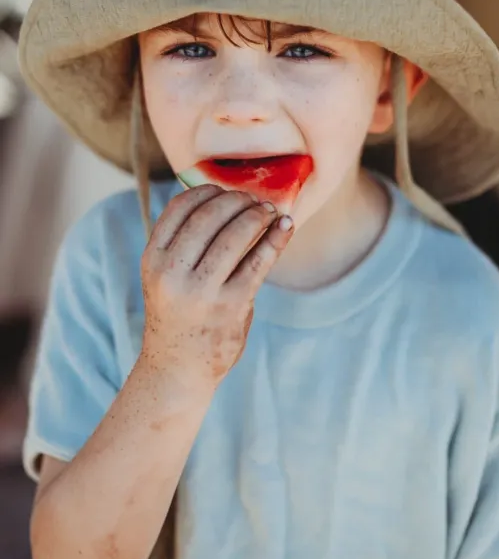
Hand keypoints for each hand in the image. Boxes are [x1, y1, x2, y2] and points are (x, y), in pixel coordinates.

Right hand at [140, 184, 292, 392]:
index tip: (224, 189)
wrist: (177, 368)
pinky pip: (259, 261)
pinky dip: (276, 238)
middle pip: (208, 216)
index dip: (206, 191)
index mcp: (153, 259)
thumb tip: (230, 201)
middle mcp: (172, 273)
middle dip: (236, 200)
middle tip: (252, 199)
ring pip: (235, 235)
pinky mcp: (231, 306)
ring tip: (268, 211)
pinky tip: (285, 225)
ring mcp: (202, 291)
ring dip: (257, 215)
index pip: (179, 207)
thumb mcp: (167, 276)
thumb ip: (187, 243)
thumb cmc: (178, 314)